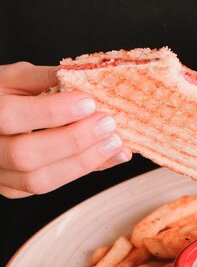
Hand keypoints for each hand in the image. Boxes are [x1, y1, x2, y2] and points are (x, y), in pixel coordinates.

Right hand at [0, 62, 131, 197]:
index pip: (11, 116)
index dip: (52, 111)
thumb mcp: (17, 77)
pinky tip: (109, 156)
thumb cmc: (2, 93)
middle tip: (108, 124)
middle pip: (25, 155)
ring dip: (83, 162)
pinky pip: (50, 186)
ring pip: (38, 180)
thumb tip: (87, 77)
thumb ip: (46, 77)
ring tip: (115, 143)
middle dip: (73, 141)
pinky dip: (83, 171)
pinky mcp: (13, 188)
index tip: (88, 102)